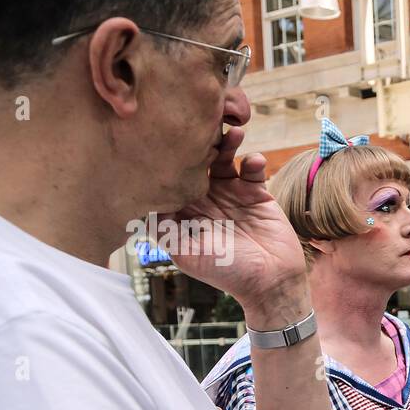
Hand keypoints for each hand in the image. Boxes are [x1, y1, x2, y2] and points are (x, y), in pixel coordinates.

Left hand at [165, 126, 310, 326]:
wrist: (271, 281)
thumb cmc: (227, 272)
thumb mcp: (187, 253)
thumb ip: (163, 230)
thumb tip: (138, 203)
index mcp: (185, 211)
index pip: (171, 177)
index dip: (168, 158)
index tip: (167, 140)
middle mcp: (205, 199)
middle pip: (197, 162)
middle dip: (199, 144)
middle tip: (202, 128)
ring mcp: (232, 194)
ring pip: (224, 160)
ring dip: (227, 145)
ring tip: (233, 134)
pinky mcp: (257, 193)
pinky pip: (252, 169)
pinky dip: (253, 161)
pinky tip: (254, 161)